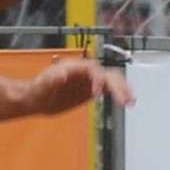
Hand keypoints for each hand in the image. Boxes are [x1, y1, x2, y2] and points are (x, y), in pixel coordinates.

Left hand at [20, 58, 134, 115]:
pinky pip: (110, 88)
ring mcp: (90, 80)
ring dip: (123, 89)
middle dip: (117, 86)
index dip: (97, 80)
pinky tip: (127, 102)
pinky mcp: (93, 89)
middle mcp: (85, 71)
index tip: (97, 93)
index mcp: (75, 67)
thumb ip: (51, 79)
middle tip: (123, 100)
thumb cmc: (38, 89)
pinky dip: (120, 94)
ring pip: (112, 80)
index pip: (93, 69)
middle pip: (107, 74)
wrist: (38, 98)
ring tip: (131, 101)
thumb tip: (60, 75)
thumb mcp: (42, 85)